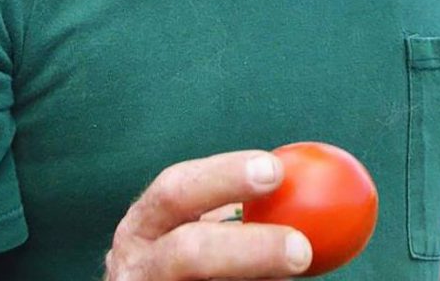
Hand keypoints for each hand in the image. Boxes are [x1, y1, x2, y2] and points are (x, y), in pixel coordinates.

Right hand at [103, 149, 313, 279]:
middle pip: (188, 253)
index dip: (224, 176)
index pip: (177, 190)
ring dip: (258, 279)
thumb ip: (231, 212)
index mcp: (145, 224)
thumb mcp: (196, 230)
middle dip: (248, 249)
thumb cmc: (191, 260)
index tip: (275, 169)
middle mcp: (138, 265)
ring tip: (297, 266)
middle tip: (301, 248)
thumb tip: (301, 188)